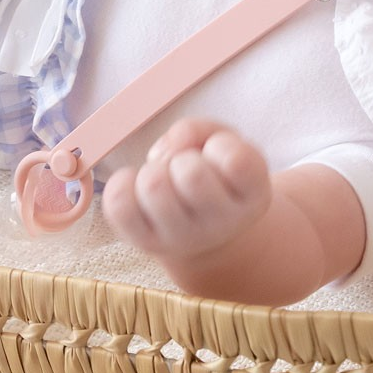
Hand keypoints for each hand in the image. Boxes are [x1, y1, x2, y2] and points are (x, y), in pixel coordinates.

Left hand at [102, 118, 271, 259]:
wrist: (207, 228)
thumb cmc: (217, 174)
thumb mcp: (226, 143)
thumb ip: (201, 129)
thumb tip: (167, 148)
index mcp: (253, 195)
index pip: (235, 160)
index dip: (220, 144)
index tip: (218, 154)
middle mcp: (224, 224)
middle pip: (190, 173)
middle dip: (182, 157)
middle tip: (185, 167)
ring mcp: (184, 238)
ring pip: (153, 186)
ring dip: (152, 170)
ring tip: (163, 178)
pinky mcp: (147, 243)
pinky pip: (119, 204)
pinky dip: (122, 182)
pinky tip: (136, 185)